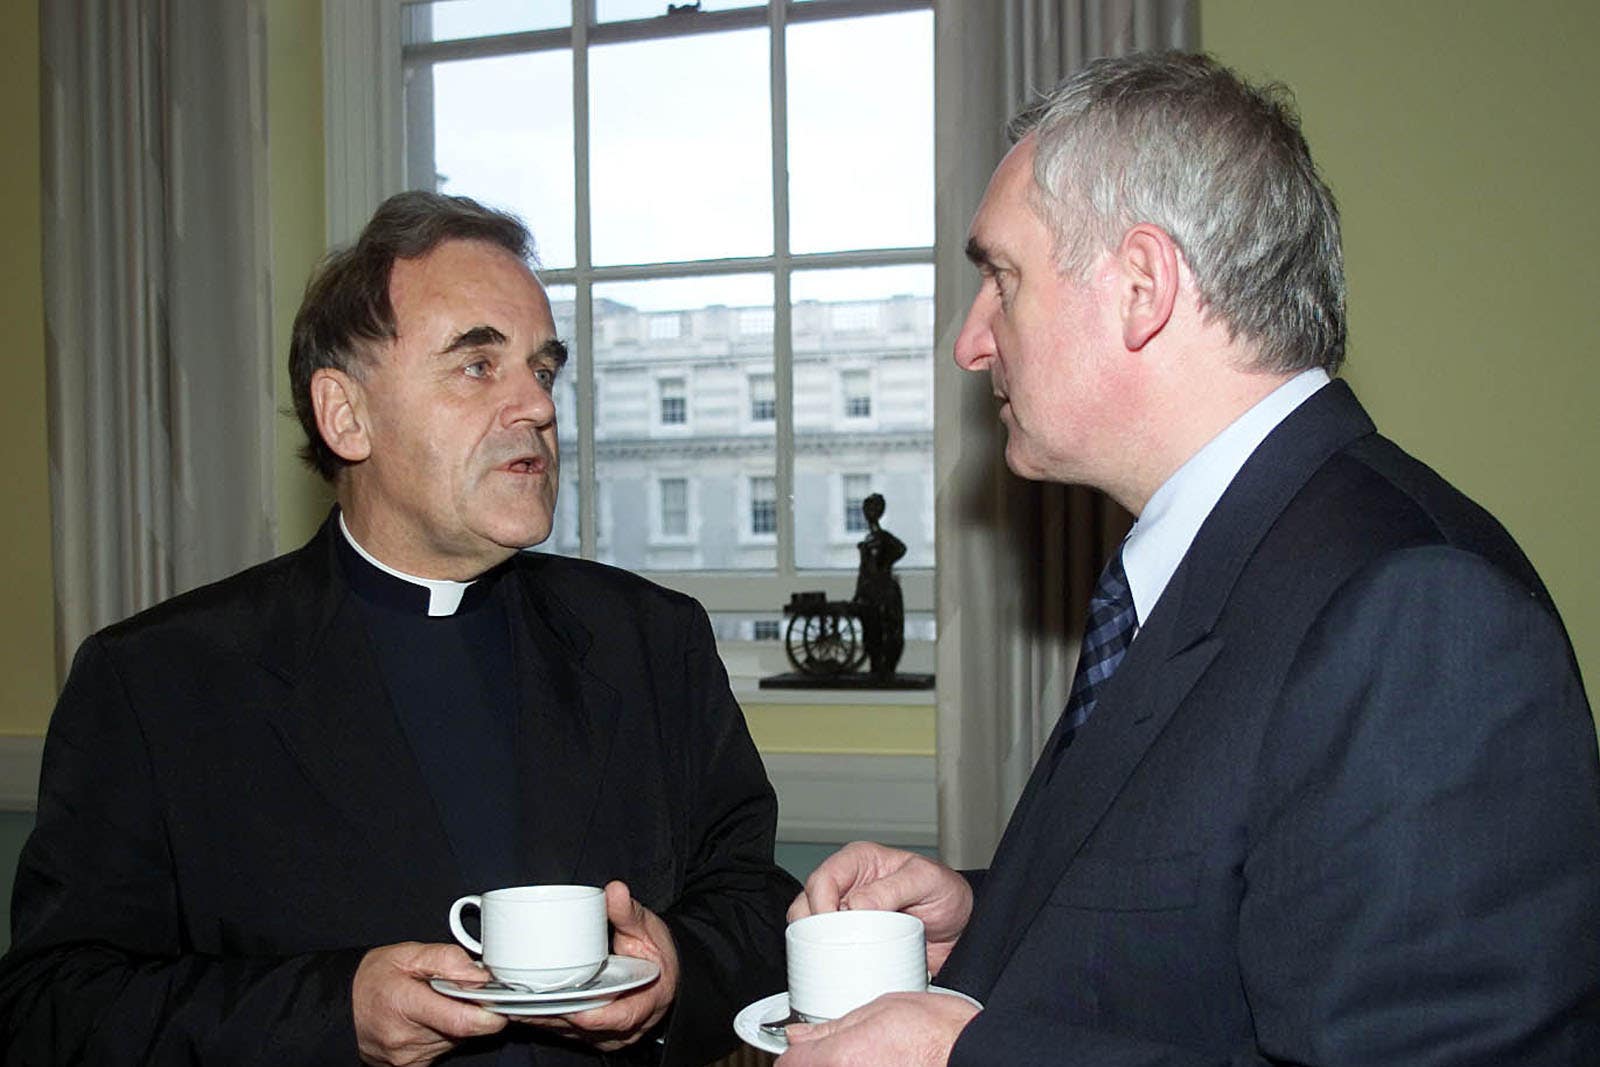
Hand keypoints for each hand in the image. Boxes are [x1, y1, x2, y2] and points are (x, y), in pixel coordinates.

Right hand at [352, 942, 506, 1066]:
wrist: (342, 1007)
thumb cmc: (373, 978)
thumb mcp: (408, 954)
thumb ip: (448, 959)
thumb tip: (480, 974)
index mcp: (406, 1004)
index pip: (464, 1021)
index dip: (491, 1012)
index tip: (501, 1000)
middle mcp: (407, 1038)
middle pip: (464, 1029)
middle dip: (471, 1008)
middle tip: (455, 990)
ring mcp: (408, 1057)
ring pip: (456, 1039)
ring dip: (456, 1020)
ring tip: (434, 1002)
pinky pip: (443, 1048)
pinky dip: (444, 1033)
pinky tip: (428, 1018)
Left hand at [510, 880, 679, 1051]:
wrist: (662, 974)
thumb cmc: (655, 953)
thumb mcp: (648, 930)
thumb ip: (629, 913)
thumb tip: (614, 891)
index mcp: (647, 1002)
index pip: (620, 1017)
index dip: (592, 1015)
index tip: (568, 1005)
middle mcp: (627, 1028)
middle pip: (586, 1028)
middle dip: (553, 1016)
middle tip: (523, 1001)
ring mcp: (608, 1035)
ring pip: (571, 1033)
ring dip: (543, 1020)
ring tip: (514, 1005)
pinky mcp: (592, 1035)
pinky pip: (566, 1032)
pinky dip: (545, 1020)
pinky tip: (522, 1009)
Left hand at [778, 990, 978, 1066]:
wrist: (976, 1057)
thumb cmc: (940, 1034)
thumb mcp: (882, 1009)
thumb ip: (833, 1027)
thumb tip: (798, 1034)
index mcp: (840, 1060)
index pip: (789, 1063)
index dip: (797, 1052)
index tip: (805, 1047)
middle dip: (819, 1062)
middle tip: (846, 1053)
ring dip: (841, 1066)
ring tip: (870, 1059)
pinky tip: (882, 1066)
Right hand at [789, 842, 972, 973]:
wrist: (961, 927)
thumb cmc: (946, 894)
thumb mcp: (926, 881)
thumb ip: (893, 888)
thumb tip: (856, 905)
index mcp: (859, 860)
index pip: (822, 878)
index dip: (820, 903)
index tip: (834, 924)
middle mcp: (847, 885)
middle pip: (807, 903)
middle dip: (813, 927)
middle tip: (836, 946)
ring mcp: (846, 914)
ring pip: (809, 927)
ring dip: (816, 945)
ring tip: (840, 957)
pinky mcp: (850, 940)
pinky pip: (825, 949)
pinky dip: (827, 959)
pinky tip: (841, 966)